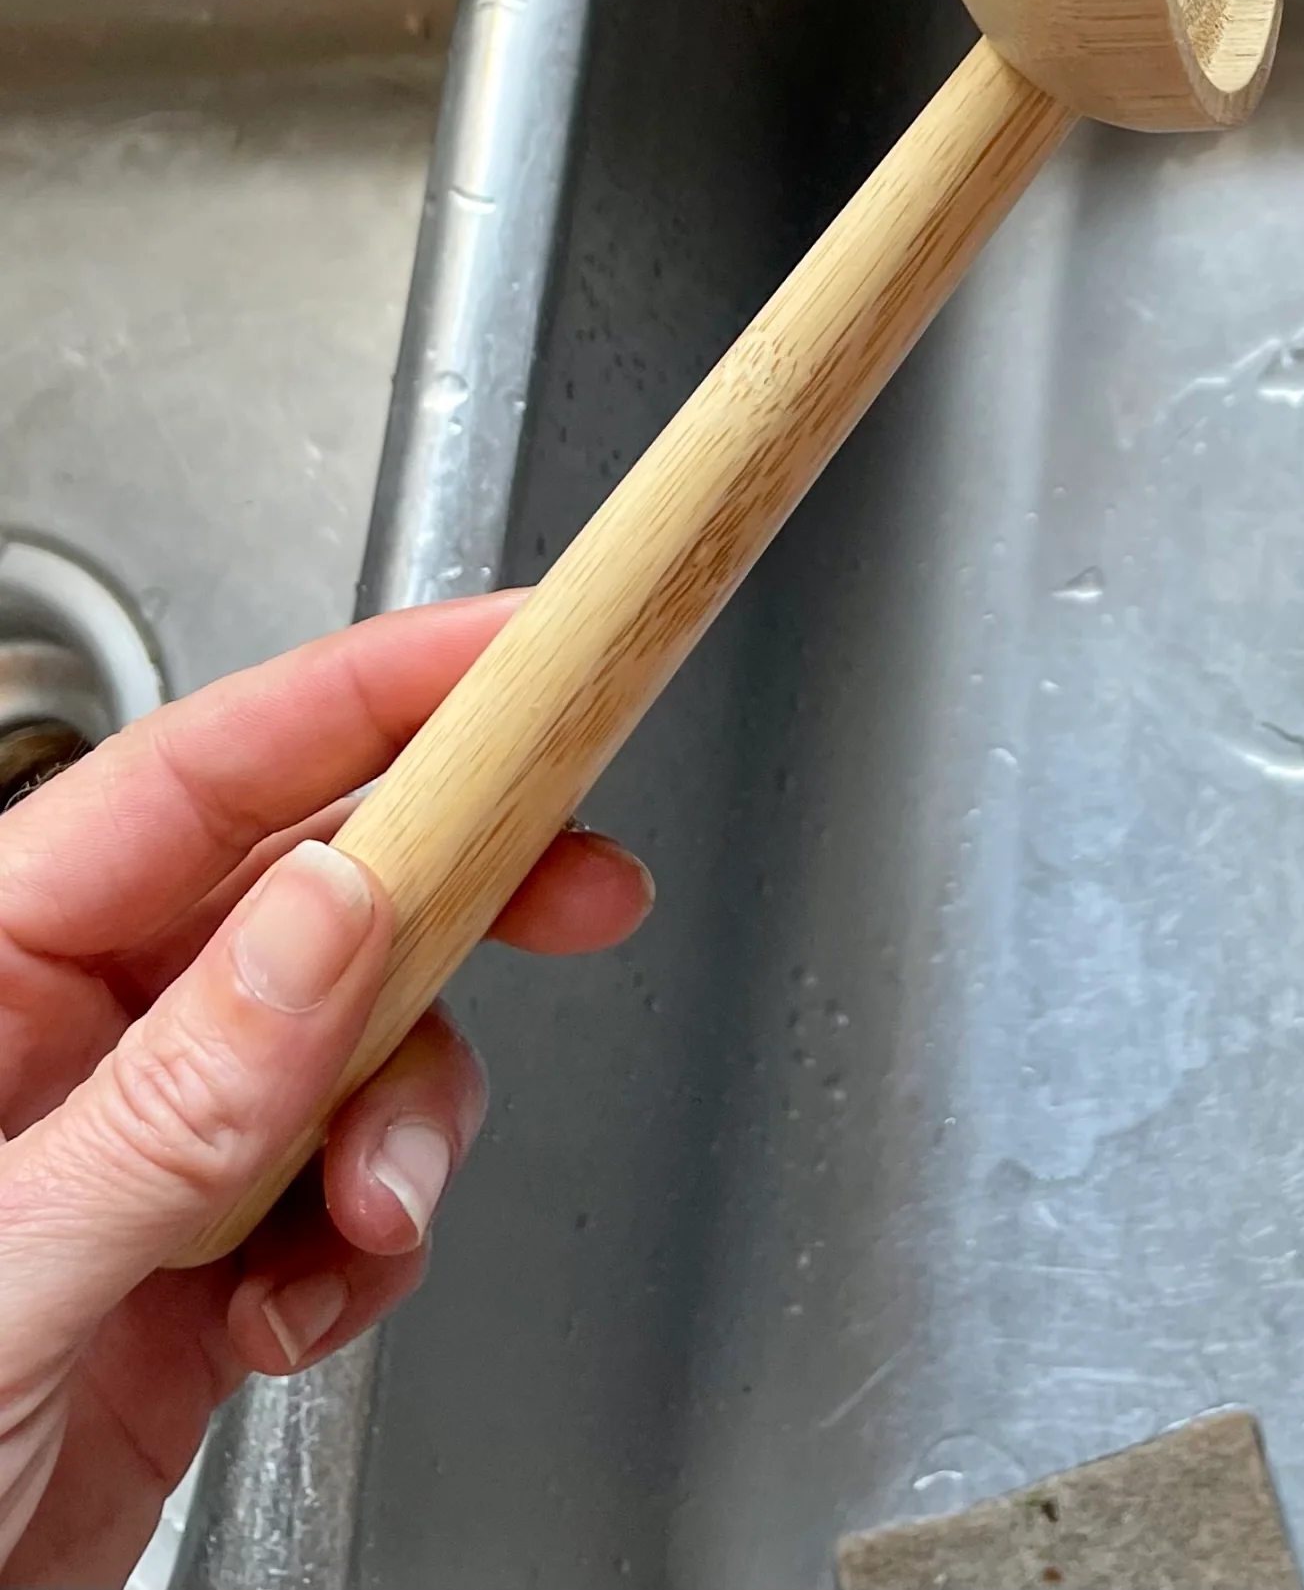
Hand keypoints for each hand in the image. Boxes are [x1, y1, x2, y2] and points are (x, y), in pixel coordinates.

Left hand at [0, 595, 652, 1586]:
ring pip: (368, 1043)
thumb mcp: (8, 1263)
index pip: (214, 768)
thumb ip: (181, 1087)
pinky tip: (301, 1308)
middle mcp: (82, 1027)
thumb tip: (332, 913)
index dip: (382, 691)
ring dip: (409, 1128)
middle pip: (323, 883)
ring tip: (368, 1221)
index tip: (520, 657)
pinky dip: (374, 1238)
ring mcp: (158, 1131)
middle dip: (463, 896)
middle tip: (584, 887)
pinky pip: (359, 1179)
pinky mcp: (213, 1243)